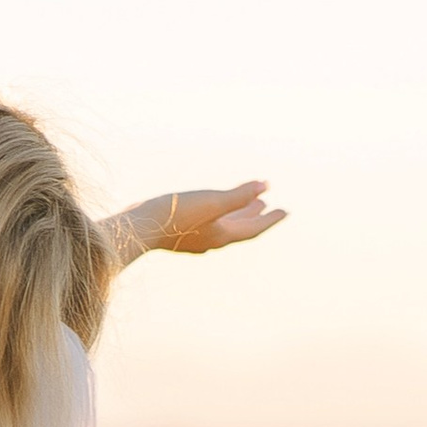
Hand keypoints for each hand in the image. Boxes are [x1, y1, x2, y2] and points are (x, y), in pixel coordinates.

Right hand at [159, 183, 283, 252]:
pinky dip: (220, 214)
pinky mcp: (181, 232)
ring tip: (250, 204)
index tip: (286, 211)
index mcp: (222, 235)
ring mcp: (196, 237)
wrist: (140, 228)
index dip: (271, 219)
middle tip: (270, 206)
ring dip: (238, 214)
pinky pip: (209, 223)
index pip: (253, 228)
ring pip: (224, 225)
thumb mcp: (213, 202)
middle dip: (256, 216)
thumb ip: (240, 195)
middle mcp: (211, 239)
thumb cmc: (177, 215)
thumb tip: (266, 186)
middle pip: (241, 227)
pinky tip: (212, 209)